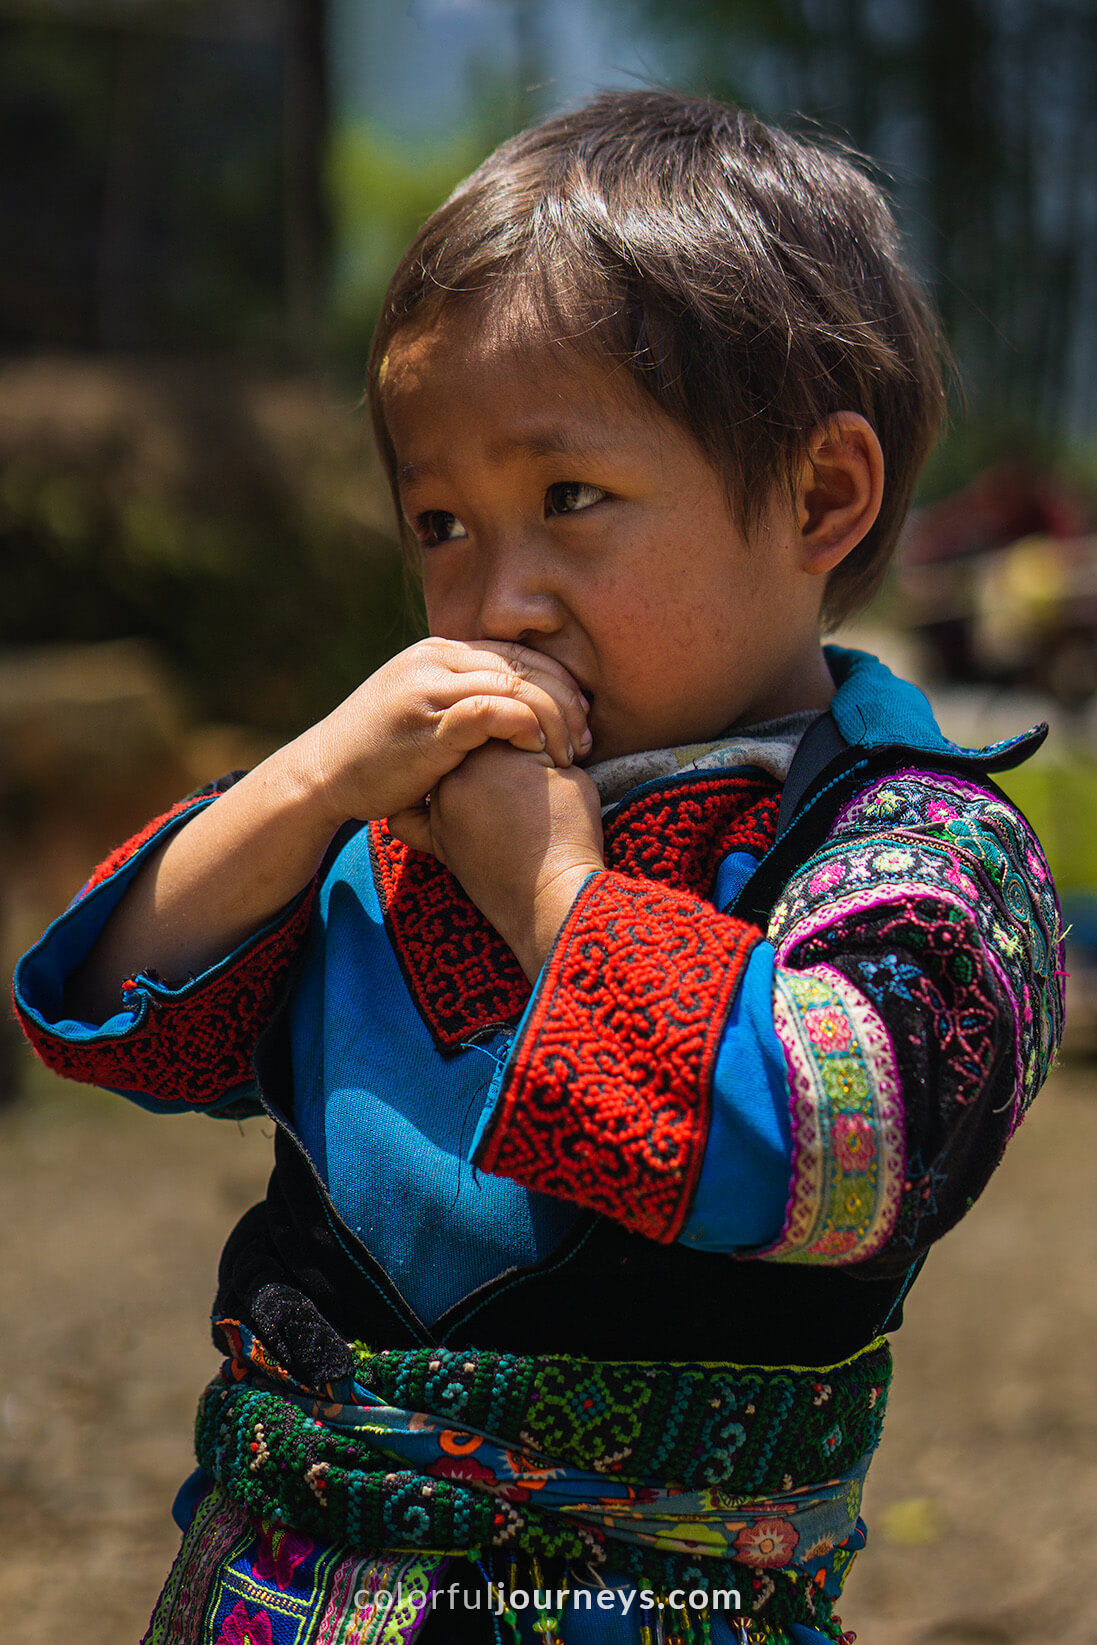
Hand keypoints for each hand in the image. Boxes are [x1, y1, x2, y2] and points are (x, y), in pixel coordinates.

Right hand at [289, 638, 590, 829]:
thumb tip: (520, 711)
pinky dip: (524, 726)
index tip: (583, 721)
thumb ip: (462, 700)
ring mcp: (430, 686)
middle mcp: (436, 658)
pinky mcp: (428, 720)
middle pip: (525, 666)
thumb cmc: (379, 754)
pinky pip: (492, 709)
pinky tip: (538, 752)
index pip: (519, 654)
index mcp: (439, 651)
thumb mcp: (423, 712)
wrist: (323, 774)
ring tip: (569, 756)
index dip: (560, 685)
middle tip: (587, 741)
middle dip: (566, 703)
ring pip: (517, 685)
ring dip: (554, 720)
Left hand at [401, 742, 604, 979]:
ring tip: (501, 801)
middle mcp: (457, 773)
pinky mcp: (437, 842)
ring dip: (466, 779)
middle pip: (471, 749)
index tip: (550, 759)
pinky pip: (412, 819)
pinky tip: (441, 811)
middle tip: (526, 784)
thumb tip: (533, 748)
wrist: (553, 894)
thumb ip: (543, 751)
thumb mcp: (570, 776)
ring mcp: (442, 808)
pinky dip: (419, 810)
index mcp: (491, 749)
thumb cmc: (569, 832)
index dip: (528, 739)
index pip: (501, 724)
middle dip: (496, 760)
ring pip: (447, 777)